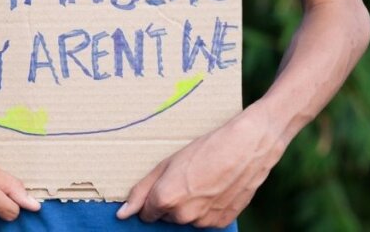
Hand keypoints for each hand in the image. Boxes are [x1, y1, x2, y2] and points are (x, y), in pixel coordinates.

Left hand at [117, 103, 284, 227]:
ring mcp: (204, 221)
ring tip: (202, 182)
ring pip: (187, 219)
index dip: (152, 199)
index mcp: (165, 200)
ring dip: (189, 206)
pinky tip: (215, 190)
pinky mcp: (222, 222)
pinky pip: (206, 220)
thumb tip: (122, 213)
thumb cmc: (204, 150)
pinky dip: (207, 209)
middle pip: (166, 216)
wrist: (246, 147)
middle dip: (170, 202)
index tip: (162, 186)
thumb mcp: (166, 164)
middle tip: (186, 179)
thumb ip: (141, 191)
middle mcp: (183, 215)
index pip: (146, 213)